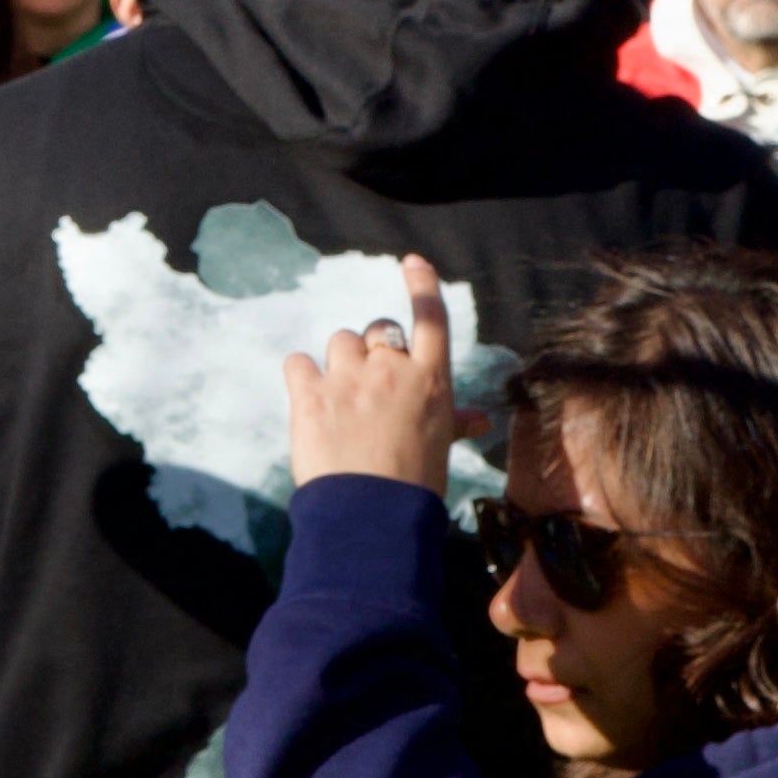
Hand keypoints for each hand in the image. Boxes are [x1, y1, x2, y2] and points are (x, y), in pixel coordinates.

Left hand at [281, 254, 458, 490]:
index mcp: (431, 381)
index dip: (421, 286)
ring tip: (341, 401)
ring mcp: (349, 378)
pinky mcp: (310, 394)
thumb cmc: (415, 485)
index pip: (430, 319)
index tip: (412, 263)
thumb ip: (454, 422)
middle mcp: (391, 370)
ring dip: (339, 363)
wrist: (372, 514)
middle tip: (369, 385)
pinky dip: (301, 376)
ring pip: (340, 342)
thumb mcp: (441, 447)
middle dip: (372, 350)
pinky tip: (309, 398)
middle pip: (378, 331)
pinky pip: (298, 362)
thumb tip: (479, 419)